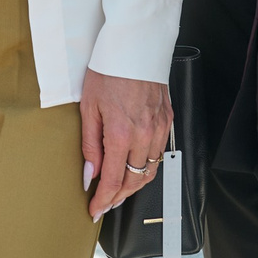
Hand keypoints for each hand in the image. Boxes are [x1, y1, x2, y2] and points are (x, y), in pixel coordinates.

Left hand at [79, 69, 170, 219]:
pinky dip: (147, 166)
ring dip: (134, 184)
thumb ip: (90, 145)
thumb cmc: (108, 70)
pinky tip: (135, 166)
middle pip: (134, 181)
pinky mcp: (168, 120)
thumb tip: (90, 174)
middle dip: (119, 197)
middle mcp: (145, 135)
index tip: (95, 211)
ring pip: (150, 170)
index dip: (103, 200)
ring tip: (118, 189)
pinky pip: (159, 153)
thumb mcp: (89, 107)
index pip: (114, 180)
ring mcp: (160, 128)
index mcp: (121, 133)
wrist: (134, 45)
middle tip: (104, 204)